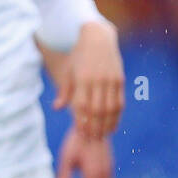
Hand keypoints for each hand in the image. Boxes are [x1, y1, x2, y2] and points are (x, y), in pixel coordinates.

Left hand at [53, 21, 123, 139]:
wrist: (98, 37)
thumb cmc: (79, 56)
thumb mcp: (68, 71)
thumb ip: (65, 91)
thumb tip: (57, 108)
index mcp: (82, 78)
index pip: (82, 105)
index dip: (81, 121)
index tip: (80, 134)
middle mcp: (97, 80)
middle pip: (96, 110)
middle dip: (94, 127)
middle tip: (91, 140)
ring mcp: (110, 80)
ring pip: (110, 108)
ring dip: (106, 125)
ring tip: (102, 137)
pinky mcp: (120, 80)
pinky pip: (120, 102)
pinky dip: (116, 116)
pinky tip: (113, 126)